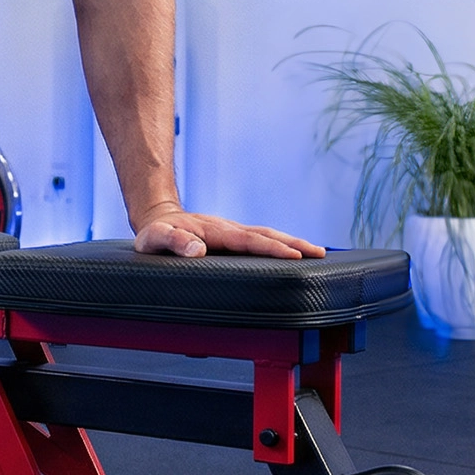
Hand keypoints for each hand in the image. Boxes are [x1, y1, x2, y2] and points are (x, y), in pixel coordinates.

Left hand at [132, 203, 324, 259]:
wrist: (156, 219)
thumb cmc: (155, 234)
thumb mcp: (155, 239)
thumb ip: (173, 242)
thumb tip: (198, 250)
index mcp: (215, 231)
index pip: (249, 241)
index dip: (272, 248)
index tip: (294, 255)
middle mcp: (228, 229)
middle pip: (266, 234)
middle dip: (294, 243)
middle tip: (319, 254)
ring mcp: (232, 232)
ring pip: (266, 236)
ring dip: (292, 243)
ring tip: (317, 254)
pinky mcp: (232, 238)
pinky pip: (260, 241)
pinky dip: (279, 245)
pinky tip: (293, 255)